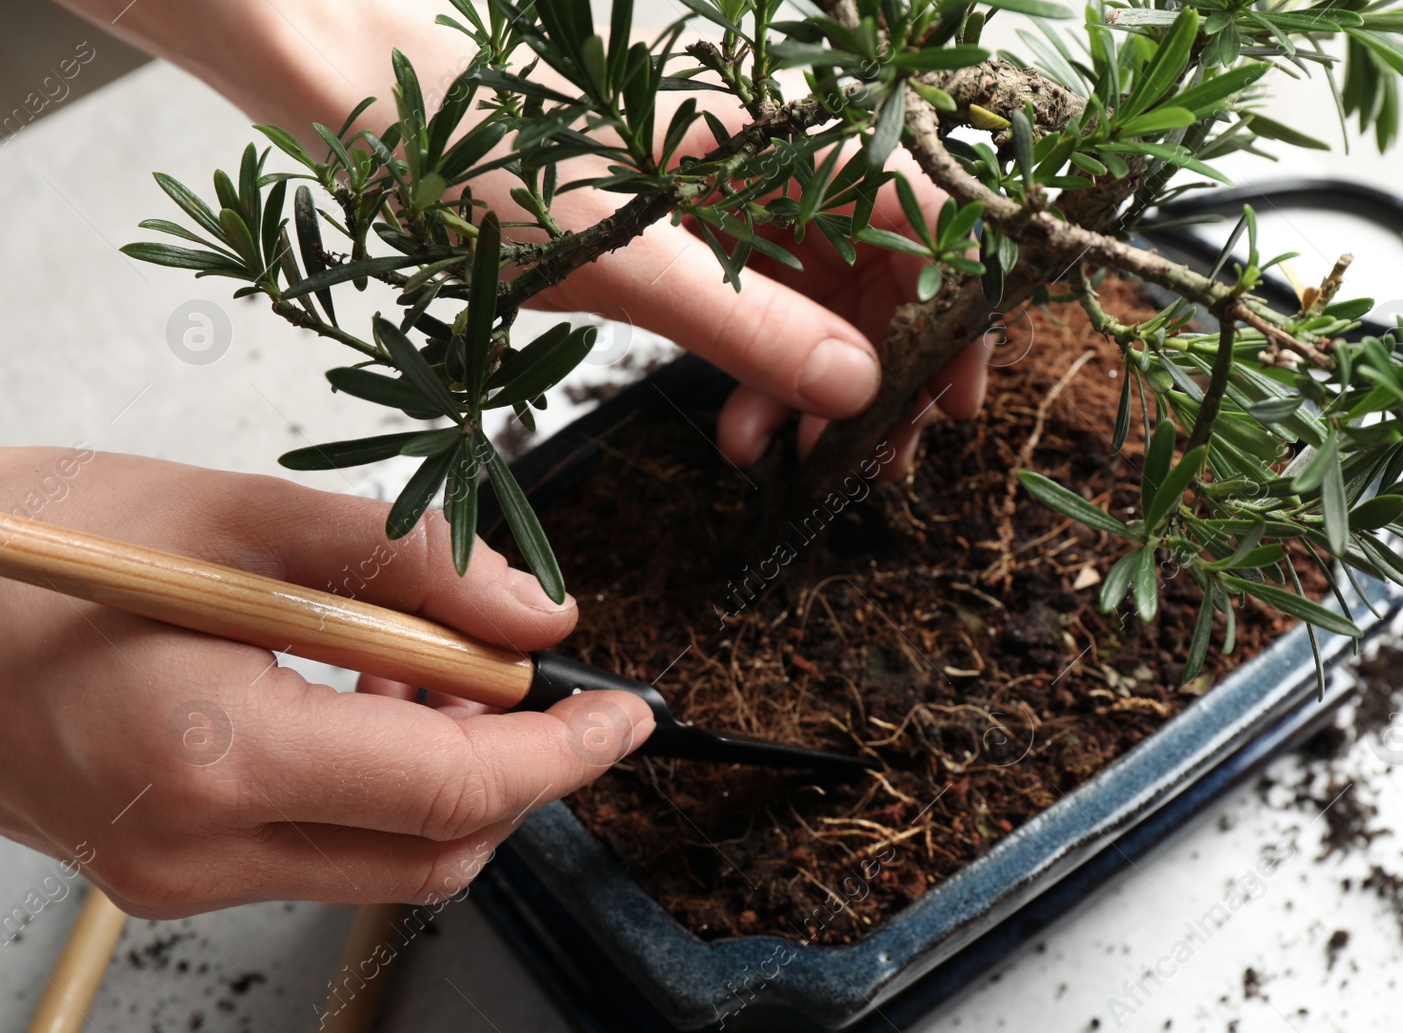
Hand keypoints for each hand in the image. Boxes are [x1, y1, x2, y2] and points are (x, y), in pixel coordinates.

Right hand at [0, 447, 650, 916]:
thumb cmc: (44, 546)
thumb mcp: (238, 519)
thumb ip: (407, 565)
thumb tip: (539, 614)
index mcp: (215, 754)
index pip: (451, 787)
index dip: (562, 753)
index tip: (624, 718)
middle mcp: (197, 847)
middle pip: (435, 850)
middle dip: (510, 771)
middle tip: (509, 669)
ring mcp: (177, 876)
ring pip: (386, 864)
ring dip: (442, 777)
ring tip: (413, 666)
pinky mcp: (165, 875)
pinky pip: (321, 854)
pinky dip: (374, 790)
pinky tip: (354, 699)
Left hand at [63, 0, 992, 472]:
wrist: (360, 108)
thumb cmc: (481, 159)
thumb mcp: (622, 262)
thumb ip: (748, 324)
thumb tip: (859, 386)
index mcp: (775, 143)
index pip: (919, 214)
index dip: (950, 309)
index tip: (941, 400)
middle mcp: (769, 164)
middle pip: (880, 266)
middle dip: (881, 370)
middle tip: (866, 462)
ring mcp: (728, 201)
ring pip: (819, 298)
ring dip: (815, 385)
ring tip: (779, 457)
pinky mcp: (684, 235)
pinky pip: (755, 309)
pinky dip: (758, 372)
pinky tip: (736, 429)